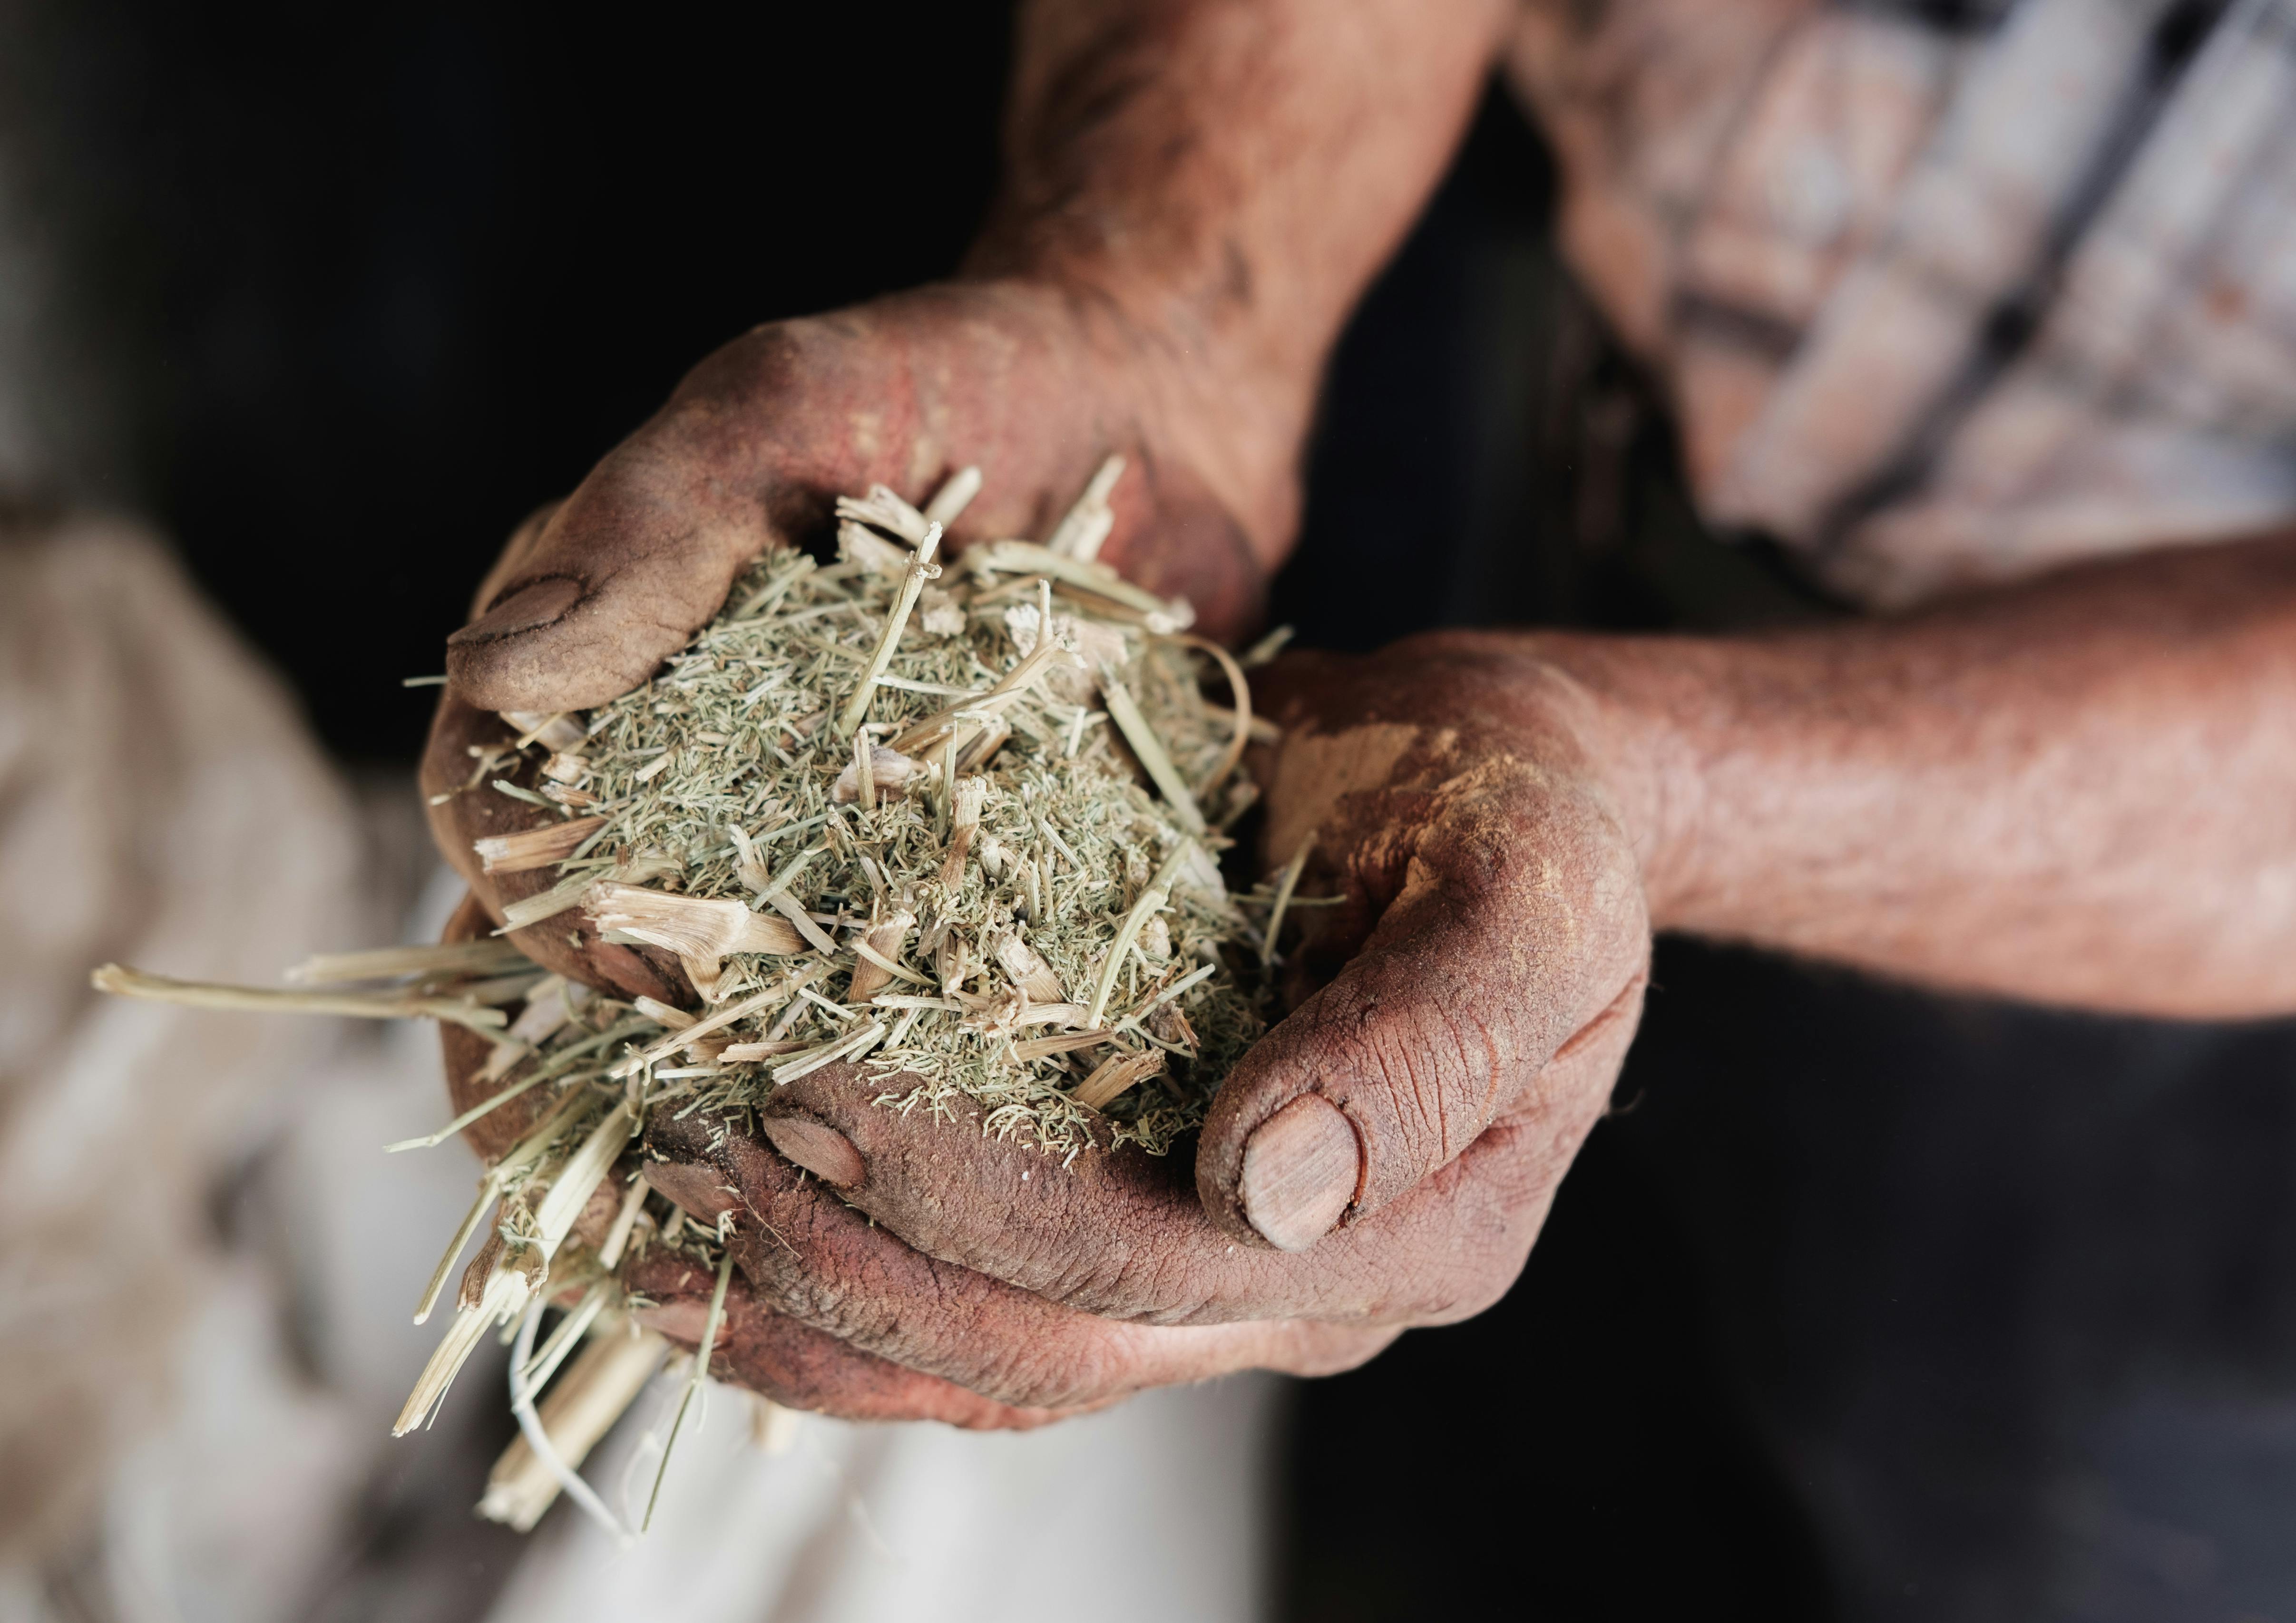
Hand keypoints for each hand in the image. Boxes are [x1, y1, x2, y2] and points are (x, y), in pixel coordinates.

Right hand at [420, 276, 1301, 996]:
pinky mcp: (933, 843)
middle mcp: (681, 742)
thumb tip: (495, 666)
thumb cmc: (951, 373)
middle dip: (650, 1000)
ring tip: (863, 1074)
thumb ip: (648, 524)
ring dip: (779, 1028)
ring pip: (739, 959)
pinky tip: (977, 1040)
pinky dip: (916, 1004)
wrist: (1148, 405)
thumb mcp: (783, 407)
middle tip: (757, 1053)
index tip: (636, 966)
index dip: (533, 897)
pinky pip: (896, 953)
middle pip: (598, 911)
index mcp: (597, 642)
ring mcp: (807, 806)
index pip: (490, 792)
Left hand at [647, 632, 1656, 1410]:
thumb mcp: (1525, 886)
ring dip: (817, 1310)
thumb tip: (1261, 1187)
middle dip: (856, 1260)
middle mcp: (1305, 1291)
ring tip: (651, 1235)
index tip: (815, 1087)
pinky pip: (978, 1315)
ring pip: (993, 1364)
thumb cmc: (1519, 809)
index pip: (1157, 1263)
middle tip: (690, 1154)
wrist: (1502, 788)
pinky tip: (719, 1262)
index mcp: (1413, 1231)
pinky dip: (842, 1302)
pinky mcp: (1140, 1229)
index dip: (976, 1198)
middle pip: (1050, 1342)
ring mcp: (1219, 1283)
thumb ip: (1430, 1039)